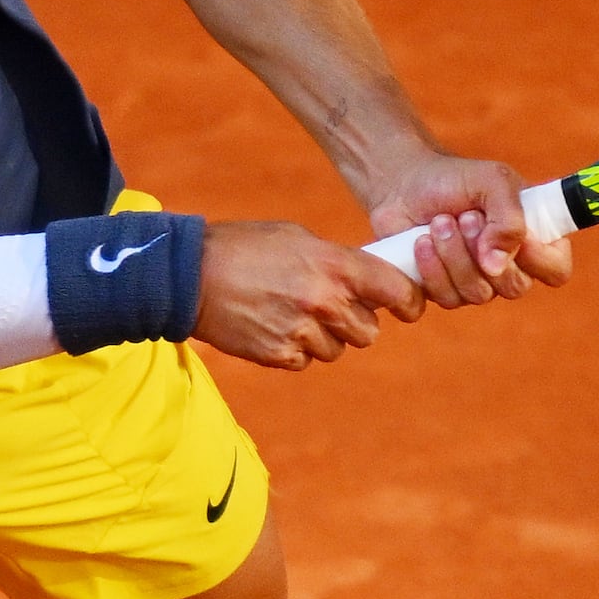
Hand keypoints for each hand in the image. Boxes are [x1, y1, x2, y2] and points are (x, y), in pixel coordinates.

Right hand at [194, 218, 418, 367]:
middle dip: (354, 322)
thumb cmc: (244, 247)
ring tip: (291, 314)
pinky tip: (273, 326)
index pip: (396, 291)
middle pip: (368, 332)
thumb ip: (336, 260)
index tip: (406, 306)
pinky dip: (295, 350)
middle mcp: (324, 301)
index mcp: (335, 265)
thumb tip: (365, 279)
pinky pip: (306, 361)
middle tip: (328, 307)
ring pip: (337, 350)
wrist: (190, 275)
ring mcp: (302, 331)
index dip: (408, 301)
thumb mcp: (297, 238)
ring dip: (323, 338)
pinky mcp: (279, 355)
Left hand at [352, 149, 575, 305]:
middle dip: (484, 250)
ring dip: (454, 255)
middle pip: (515, 287)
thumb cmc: (455, 180)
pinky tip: (421, 243)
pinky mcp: (444, 291)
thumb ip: (509, 218)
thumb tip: (497, 265)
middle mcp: (509, 266)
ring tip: (439, 222)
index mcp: (533, 238)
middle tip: (466, 217)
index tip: (517, 234)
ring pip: (478, 294)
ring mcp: (477, 283)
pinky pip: (446, 299)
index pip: (556, 269)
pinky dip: (432, 269)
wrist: (405, 186)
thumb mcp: (492, 181)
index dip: (539, 259)